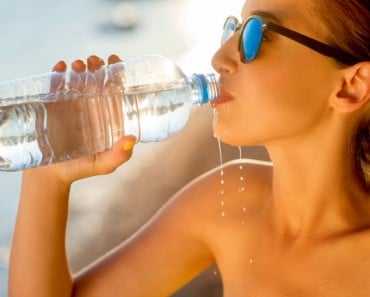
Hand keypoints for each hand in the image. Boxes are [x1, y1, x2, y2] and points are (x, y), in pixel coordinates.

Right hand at [26, 55, 135, 184]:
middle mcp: (92, 107)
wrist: (51, 175)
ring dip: (80, 66)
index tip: (115, 61)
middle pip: (97, 79)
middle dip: (98, 65)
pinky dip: (57, 72)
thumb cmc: (82, 169)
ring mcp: (71, 104)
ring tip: (79, 65)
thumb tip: (132, 139)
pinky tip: (61, 67)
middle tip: (95, 61)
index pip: (116, 89)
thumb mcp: (104, 164)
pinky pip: (55, 84)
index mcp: (108, 116)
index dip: (117, 72)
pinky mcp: (52, 105)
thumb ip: (119, 155)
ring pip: (77, 78)